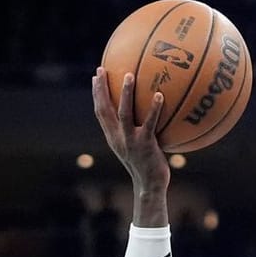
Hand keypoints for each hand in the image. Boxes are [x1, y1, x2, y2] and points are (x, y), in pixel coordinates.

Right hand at [92, 67, 169, 191]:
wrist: (149, 187)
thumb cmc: (146, 166)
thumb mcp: (136, 148)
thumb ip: (135, 131)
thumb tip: (144, 113)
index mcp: (113, 137)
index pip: (100, 112)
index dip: (96, 94)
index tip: (96, 76)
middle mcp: (118, 138)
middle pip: (104, 109)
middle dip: (101, 88)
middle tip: (102, 69)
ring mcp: (130, 141)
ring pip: (124, 113)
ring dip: (125, 93)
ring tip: (129, 75)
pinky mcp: (145, 145)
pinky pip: (150, 123)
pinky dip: (154, 108)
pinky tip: (160, 95)